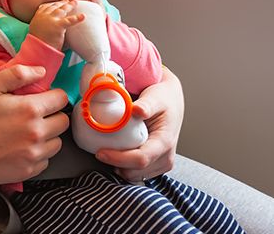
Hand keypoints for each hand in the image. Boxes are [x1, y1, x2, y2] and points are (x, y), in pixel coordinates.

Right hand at [0, 65, 69, 184]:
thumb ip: (17, 74)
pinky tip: (22, 148)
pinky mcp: (27, 171)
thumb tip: (42, 71)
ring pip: (57, 143)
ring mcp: (34, 155)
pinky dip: (38, 154)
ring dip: (48, 136)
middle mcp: (37, 133)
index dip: (53, 95)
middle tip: (35, 115)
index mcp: (30, 109)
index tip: (43, 98)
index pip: (62, 99)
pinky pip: (46, 160)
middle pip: (63, 121)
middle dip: (52, 115)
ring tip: (28, 132)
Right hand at [28, 0, 84, 49]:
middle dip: (63, 2)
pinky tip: (83, 16)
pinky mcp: (58, 26)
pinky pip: (69, 21)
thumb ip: (42, 23)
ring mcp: (50, 20)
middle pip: (55, 6)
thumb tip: (48, 22)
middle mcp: (43, 16)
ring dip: (70, 5)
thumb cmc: (39, 42)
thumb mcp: (37, 29)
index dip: (56, 3)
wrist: (38, 50)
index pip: (48, 6)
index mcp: (38, 16)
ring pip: (62, 10)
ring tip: (76, 2)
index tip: (61, 1)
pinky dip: (77, 18)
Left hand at [95, 67, 183, 181]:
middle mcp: (166, 157)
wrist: (172, 102)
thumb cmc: (164, 99)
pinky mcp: (156, 167)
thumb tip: (137, 110)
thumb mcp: (156, 97)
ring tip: (110, 150)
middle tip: (101, 149)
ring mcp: (162, 164)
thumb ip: (147, 104)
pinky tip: (118, 153)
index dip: (118, 159)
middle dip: (115, 164)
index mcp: (165, 142)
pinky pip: (136, 174)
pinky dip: (124, 167)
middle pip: (134, 172)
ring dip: (119, 167)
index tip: (100, 152)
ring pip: (133, 176)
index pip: (140, 159)